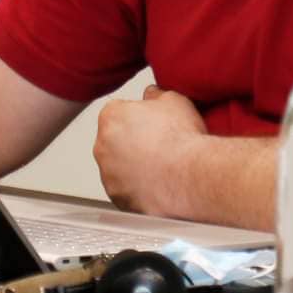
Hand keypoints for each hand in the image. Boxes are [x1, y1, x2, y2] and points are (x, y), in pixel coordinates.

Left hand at [92, 86, 207, 214]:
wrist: (189, 176)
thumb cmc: (181, 139)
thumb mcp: (174, 99)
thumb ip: (155, 95)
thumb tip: (152, 94)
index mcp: (111, 117)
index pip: (119, 111)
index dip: (139, 116)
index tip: (154, 123)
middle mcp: (102, 145)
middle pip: (115, 140)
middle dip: (132, 141)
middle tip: (159, 144)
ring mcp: (108, 175)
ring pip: (118, 167)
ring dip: (134, 166)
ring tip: (162, 165)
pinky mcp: (117, 198)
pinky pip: (126, 190)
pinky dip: (138, 187)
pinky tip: (159, 183)